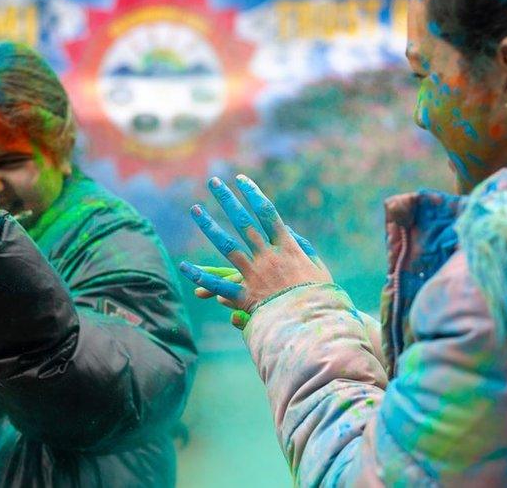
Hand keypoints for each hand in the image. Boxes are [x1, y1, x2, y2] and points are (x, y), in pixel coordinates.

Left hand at [179, 175, 332, 317]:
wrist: (315, 326)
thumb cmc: (321, 298)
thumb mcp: (319, 268)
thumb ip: (303, 247)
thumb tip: (287, 231)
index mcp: (288, 247)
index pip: (267, 213)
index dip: (253, 194)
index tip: (241, 180)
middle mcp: (269, 256)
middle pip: (244, 222)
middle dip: (228, 200)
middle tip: (214, 182)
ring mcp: (255, 275)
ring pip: (228, 246)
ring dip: (210, 226)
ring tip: (196, 209)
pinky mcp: (246, 296)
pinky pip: (220, 285)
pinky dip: (202, 277)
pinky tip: (185, 267)